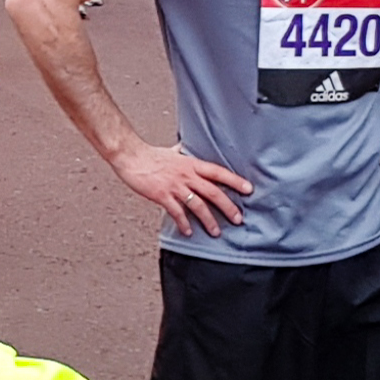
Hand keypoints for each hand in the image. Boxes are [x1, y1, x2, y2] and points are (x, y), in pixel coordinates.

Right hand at [113, 143, 250, 237]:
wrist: (131, 156)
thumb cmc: (150, 154)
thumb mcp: (172, 151)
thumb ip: (182, 152)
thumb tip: (185, 147)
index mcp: (191, 164)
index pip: (218, 172)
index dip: (235, 181)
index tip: (248, 189)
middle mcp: (187, 175)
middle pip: (213, 192)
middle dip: (228, 207)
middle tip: (238, 219)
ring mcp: (175, 186)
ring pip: (198, 205)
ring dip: (209, 220)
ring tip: (216, 232)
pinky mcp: (162, 195)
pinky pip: (177, 212)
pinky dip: (184, 223)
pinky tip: (188, 231)